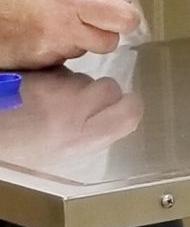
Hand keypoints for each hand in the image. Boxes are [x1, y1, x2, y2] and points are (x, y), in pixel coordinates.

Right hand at [0, 0, 140, 69]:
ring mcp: (51, 50)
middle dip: (103, 33)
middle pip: (109, 43)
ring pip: (84, 52)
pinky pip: (62, 60)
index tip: (120, 13)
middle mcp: (65, 29)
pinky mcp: (38, 65)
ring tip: (55, 24)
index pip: (124, 20)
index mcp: (74, 0)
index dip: (126, 18)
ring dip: (78, 41)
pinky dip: (58, 50)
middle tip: (87, 20)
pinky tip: (42, 36)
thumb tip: (124, 1)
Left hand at [0, 68, 142, 166]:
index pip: (130, 111)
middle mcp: (75, 108)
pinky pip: (61, 71)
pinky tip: (39, 92)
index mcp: (83, 137)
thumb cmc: (21, 151)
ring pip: (84, 78)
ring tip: (51, 102)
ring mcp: (58, 85)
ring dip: (74, 86)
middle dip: (100, 93)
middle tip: (79, 106)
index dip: (128, 106)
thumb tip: (111, 122)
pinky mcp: (43, 70)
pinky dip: (54, 78)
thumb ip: (91, 136)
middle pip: (110, 88)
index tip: (120, 107)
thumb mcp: (62, 156)